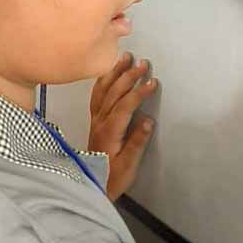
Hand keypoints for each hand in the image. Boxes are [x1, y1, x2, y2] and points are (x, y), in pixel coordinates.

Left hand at [89, 52, 157, 200]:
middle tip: (143, 62)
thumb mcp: (128, 165)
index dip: (139, 92)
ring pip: (103, 90)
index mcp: (109, 131)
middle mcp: (100, 122)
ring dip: (114, 73)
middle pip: (113, 92)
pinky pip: (96, 95)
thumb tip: (149, 120)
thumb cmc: (112, 178)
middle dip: (128, 76)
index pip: (125, 105)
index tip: (152, 81)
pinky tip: (109, 73)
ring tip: (125, 57)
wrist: (89, 185)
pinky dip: (103, 81)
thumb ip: (137, 142)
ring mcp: (95, 120)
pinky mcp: (94, 121)